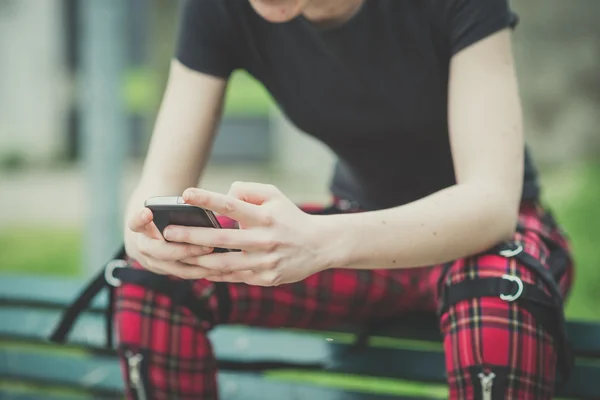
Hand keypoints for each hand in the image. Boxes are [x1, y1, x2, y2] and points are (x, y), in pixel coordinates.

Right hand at [125, 207, 214, 278]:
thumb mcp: (166, 207)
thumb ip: (176, 206)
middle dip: (185, 250)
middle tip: (207, 245)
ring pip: (175, 267)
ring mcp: (154, 262)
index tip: (147, 212)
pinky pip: (184, 273)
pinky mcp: (166, 270)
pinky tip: (218, 268)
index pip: (135, 223)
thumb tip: (202, 200)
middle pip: (160, 252)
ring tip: (216, 258)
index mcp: (141, 228)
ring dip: (197, 263)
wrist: (153, 232)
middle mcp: (144, 247)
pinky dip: (200, 271)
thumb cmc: (165, 213)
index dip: (140, 219)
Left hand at [162, 182, 332, 285]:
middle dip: (191, 236)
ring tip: (176, 254)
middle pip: (221, 239)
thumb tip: (225, 193)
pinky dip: (214, 274)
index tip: (185, 194)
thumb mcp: (275, 196)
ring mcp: (265, 262)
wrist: (319, 245)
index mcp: (265, 217)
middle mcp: (264, 240)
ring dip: (197, 260)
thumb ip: (248, 190)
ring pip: (224, 264)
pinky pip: (234, 277)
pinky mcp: (266, 278)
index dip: (208, 199)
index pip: (232, 205)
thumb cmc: (290, 217)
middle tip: (167, 233)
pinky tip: (197, 269)